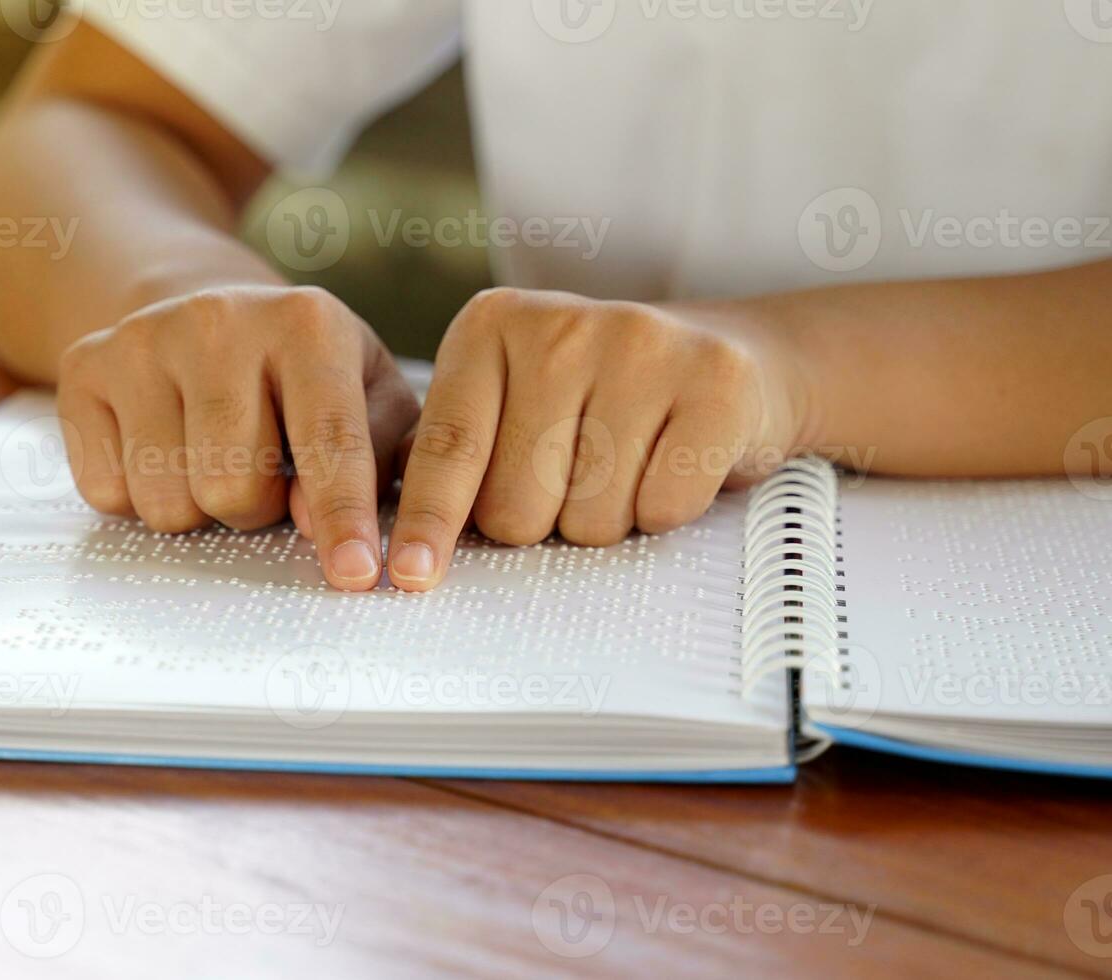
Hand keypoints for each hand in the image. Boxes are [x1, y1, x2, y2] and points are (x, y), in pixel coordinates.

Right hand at [57, 285, 418, 590]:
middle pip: (232, 486)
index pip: (329, 440)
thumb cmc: (308, 378)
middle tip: (263, 474)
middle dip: (255, 508)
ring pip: (166, 500)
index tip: (355, 576)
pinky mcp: (84, 365)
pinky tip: (163, 448)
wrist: (208, 314)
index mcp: (307, 323)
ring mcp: (142, 338)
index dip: (342, 518)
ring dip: (197, 508)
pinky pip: (106, 491)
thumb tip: (316, 525)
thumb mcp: (372, 399)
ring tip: (212, 458)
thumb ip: (379, 460)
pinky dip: (138, 496)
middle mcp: (219, 319)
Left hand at [386, 288, 812, 591]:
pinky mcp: (715, 380)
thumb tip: (392, 530)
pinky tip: (672, 463)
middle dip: (540, 522)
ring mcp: (641, 344)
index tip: (407, 576)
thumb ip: (452, 449)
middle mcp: (560, 324)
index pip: (449, 448)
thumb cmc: (597, 398)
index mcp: (491, 326)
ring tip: (625, 467)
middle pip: (516, 504)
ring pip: (589, 519)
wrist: (727, 357)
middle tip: (572, 481)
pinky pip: (663, 507)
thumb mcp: (509, 398)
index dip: (428, 522)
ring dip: (604, 519)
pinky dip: (664, 511)